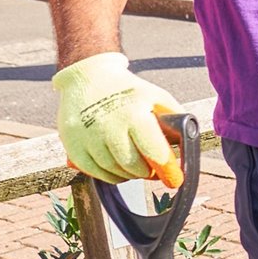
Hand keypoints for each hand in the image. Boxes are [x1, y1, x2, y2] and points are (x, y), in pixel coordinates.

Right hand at [52, 53, 183, 186]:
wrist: (88, 77)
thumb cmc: (129, 91)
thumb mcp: (157, 97)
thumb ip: (173, 121)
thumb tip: (185, 146)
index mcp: (133, 114)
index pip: (153, 150)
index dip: (167, 169)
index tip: (175, 180)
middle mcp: (108, 126)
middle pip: (133, 166)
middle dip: (148, 173)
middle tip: (155, 170)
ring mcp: (87, 137)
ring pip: (114, 171)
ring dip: (131, 175)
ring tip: (138, 166)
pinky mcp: (72, 145)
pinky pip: (95, 172)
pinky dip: (111, 175)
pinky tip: (119, 168)